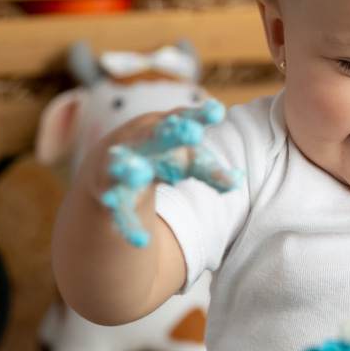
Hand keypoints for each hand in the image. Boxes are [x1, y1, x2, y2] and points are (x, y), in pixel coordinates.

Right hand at [91, 100, 244, 247]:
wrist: (115, 160)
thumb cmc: (167, 156)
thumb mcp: (192, 161)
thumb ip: (213, 171)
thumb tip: (238, 180)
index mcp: (168, 130)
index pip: (187, 120)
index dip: (201, 116)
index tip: (218, 110)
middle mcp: (146, 143)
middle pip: (160, 135)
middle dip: (174, 133)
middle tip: (192, 132)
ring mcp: (125, 164)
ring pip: (128, 166)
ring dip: (133, 171)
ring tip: (138, 176)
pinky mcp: (111, 190)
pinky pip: (121, 208)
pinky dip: (129, 224)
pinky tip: (139, 240)